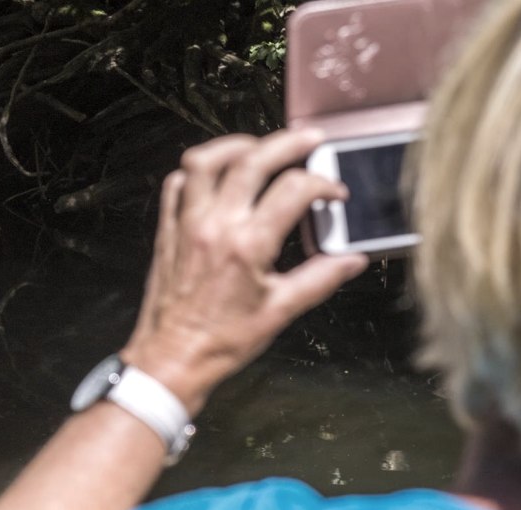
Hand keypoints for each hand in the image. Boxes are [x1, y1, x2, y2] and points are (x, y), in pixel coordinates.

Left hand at [121, 129, 368, 411]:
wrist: (171, 358)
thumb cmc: (223, 341)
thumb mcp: (280, 312)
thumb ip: (320, 279)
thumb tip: (352, 259)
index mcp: (247, 245)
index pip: (294, 190)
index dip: (323, 185)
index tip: (334, 195)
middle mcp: (214, 225)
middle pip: (252, 159)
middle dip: (287, 143)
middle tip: (310, 140)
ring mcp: (185, 224)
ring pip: (204, 161)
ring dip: (235, 146)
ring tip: (259, 148)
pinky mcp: (167, 230)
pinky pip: (176, 185)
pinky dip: (196, 172)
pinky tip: (216, 177)